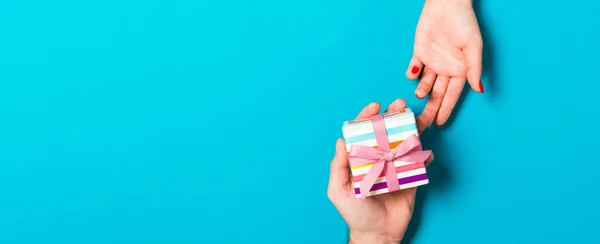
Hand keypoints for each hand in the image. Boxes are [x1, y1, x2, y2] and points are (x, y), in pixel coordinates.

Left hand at [327, 99, 433, 243]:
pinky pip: (418, 163)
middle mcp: (378, 159)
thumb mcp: (338, 191)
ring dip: (411, 128)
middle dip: (393, 116)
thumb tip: (340, 141)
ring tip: (417, 118)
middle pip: (386, 132)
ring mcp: (395, 167)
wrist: (377, 235)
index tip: (375, 106)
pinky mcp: (410, 178)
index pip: (363, 133)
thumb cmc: (354, 213)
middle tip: (400, 105)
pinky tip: (426, 151)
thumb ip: (338, 167)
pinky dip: (424, 155)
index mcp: (360, 159)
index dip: (367, 117)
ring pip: (403, 142)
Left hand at [406, 0, 482, 126]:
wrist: (447, 3)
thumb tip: (478, 89)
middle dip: (430, 109)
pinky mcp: (419, 52)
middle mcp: (445, 69)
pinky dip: (411, 74)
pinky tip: (412, 75)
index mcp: (460, 70)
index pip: (451, 95)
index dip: (446, 109)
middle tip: (421, 123)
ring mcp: (432, 62)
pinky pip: (414, 68)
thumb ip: (474, 68)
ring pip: (424, 84)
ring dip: (421, 91)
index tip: (440, 123)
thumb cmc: (464, 23)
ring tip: (419, 94)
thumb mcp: (473, 46)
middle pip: (436, 94)